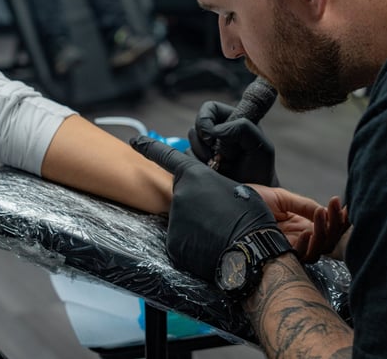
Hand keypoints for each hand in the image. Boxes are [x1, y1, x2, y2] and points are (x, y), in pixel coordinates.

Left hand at [130, 136, 281, 282]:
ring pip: (183, 221)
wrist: (249, 246)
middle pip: (182, 197)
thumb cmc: (249, 215)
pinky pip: (182, 241)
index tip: (136, 140)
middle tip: (217, 216)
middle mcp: (180, 194)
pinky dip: (194, 245)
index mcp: (196, 175)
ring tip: (218, 232)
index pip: (167, 157)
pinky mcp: (174, 243)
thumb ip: (211, 186)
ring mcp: (175, 219)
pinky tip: (210, 245)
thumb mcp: (236, 187)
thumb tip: (205, 197)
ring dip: (196, 226)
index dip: (150, 147)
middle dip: (196, 205)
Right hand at [188, 100, 277, 185]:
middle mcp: (219, 132)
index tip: (212, 137)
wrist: (252, 197)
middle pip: (196, 125)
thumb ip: (243, 129)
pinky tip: (213, 173)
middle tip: (215, 156)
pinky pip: (186, 158)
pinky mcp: (199, 162)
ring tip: (219, 167)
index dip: (205, 119)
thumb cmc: (260, 171)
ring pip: (190, 142)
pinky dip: (197, 165)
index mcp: (234, 120)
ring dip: (201, 155)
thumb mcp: (260, 146)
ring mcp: (207, 147)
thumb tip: (215, 130)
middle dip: (203, 141)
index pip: (210, 108)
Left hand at [250, 187, 349, 262]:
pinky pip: (301, 256)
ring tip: (321, 214)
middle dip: (335, 225)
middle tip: (333, 208)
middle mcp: (298, 238)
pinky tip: (308, 230)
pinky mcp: (279, 255)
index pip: (327, 226)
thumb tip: (324, 211)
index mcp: (300, 224)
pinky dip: (308, 244)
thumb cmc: (252, 201)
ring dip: (324, 232)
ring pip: (318, 249)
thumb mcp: (282, 198)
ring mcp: (290, 247)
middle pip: (327, 240)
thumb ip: (303, 205)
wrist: (230, 206)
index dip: (338, 219)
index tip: (344, 206)